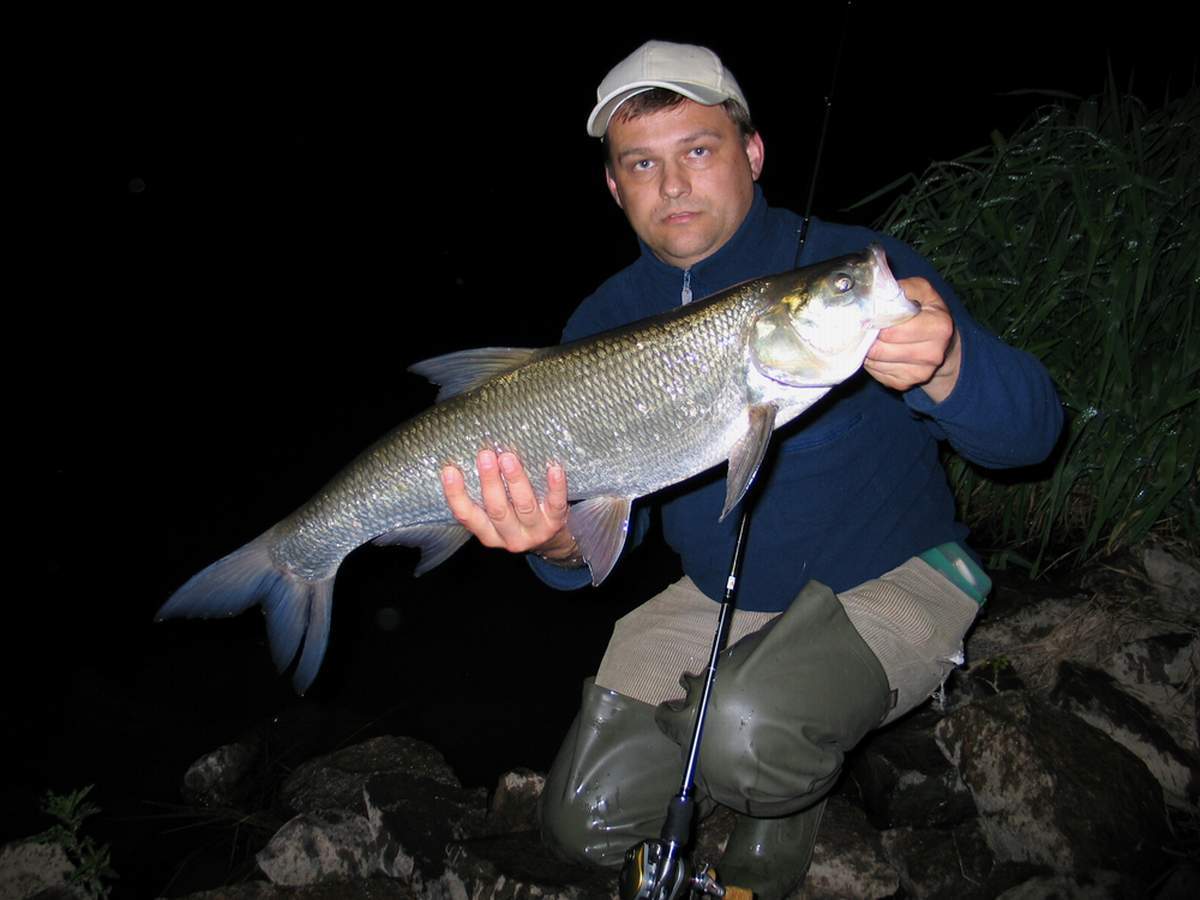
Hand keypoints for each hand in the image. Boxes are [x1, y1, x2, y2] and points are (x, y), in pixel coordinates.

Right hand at [440, 450, 577, 558]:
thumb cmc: (519, 519)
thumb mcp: (498, 516)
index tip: (449, 471)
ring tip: (509, 457)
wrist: (555, 542)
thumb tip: (468, 456)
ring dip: (516, 480)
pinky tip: (554, 469)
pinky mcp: (556, 523)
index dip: (456, 495)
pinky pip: (556, 505)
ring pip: (524, 506)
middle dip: (490, 482)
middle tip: (485, 455)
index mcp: (489, 534)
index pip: (467, 516)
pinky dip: (555, 487)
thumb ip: (486, 495)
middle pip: (497, 510)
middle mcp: (510, 536)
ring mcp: (535, 531)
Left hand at [864, 276, 960, 402]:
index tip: (867, 316)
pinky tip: (877, 351)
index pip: (893, 329)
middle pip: (881, 348)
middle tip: (865, 327)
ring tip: (871, 337)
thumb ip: (905, 288)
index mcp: (938, 327)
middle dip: (869, 336)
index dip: (875, 322)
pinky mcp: (904, 384)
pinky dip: (871, 361)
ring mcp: (919, 373)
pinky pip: (875, 372)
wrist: (943, 346)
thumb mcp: (923, 293)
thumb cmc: (928, 314)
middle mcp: (932, 353)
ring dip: (867, 349)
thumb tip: (879, 291)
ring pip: (875, 361)